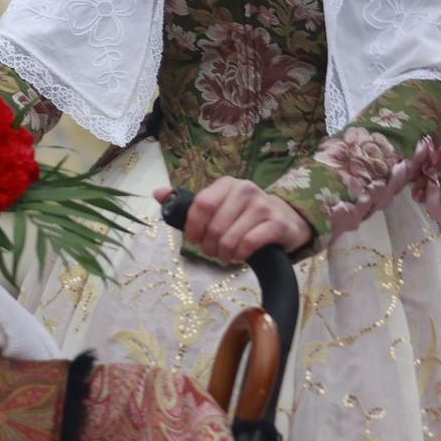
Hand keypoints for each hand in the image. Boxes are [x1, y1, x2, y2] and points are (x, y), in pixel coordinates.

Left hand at [155, 178, 311, 264]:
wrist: (283, 220)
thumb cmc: (241, 217)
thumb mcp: (216, 207)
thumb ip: (187, 203)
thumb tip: (157, 193)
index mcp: (227, 184)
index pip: (201, 205)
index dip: (193, 228)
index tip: (193, 240)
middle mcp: (246, 190)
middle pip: (214, 226)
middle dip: (208, 246)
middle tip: (213, 251)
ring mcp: (263, 206)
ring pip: (230, 238)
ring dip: (224, 254)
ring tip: (226, 254)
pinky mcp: (277, 224)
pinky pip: (249, 244)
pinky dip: (240, 255)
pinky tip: (241, 256)